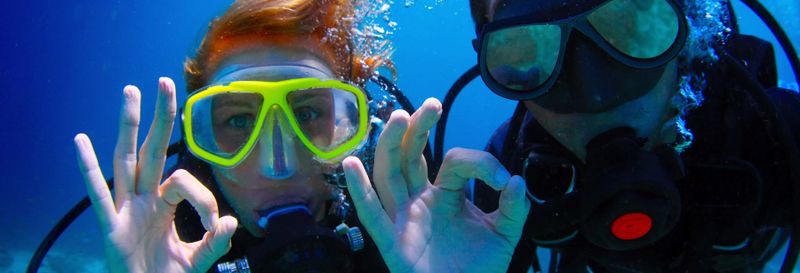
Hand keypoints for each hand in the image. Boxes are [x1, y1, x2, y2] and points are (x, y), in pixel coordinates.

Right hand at [74, 78, 237, 272]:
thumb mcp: (198, 260)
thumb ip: (215, 243)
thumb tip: (230, 221)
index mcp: (165, 203)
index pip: (184, 181)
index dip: (204, 200)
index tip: (215, 225)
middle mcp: (144, 198)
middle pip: (152, 149)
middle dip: (160, 116)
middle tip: (164, 81)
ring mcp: (126, 209)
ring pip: (126, 160)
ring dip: (128, 126)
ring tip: (130, 91)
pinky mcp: (111, 226)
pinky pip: (99, 195)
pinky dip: (88, 169)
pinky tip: (80, 141)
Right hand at [343, 98, 529, 272]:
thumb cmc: (480, 268)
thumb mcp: (504, 234)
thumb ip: (514, 208)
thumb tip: (517, 180)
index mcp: (446, 194)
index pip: (456, 161)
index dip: (481, 163)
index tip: (502, 179)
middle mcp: (420, 200)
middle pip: (410, 156)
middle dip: (418, 128)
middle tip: (432, 105)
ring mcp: (404, 218)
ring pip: (389, 175)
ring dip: (390, 145)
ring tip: (397, 117)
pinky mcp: (392, 242)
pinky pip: (372, 214)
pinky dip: (359, 190)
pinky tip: (351, 164)